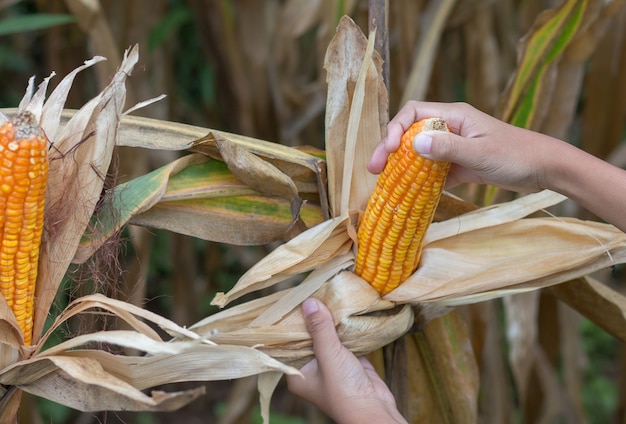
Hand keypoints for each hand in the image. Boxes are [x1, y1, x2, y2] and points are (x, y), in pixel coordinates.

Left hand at [287, 298, 406, 423]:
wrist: (374, 411)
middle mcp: (311, 368)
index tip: (291, 300)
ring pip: (327, 337)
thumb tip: (308, 301)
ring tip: (328, 294)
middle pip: (308, 337)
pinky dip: (346, 328)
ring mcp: (330, 365)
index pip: (287, 343)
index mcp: (296, 373)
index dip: (289, 322)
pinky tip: (346, 309)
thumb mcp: (328, 354)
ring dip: (330, 321)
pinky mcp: (349, 361)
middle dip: (312, 317)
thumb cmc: (344, 390)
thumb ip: (319, 328)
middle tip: (311, 291)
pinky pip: (344, 340)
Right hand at [368, 101, 560, 191]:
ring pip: (417, 152)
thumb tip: (411, 144)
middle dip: (389, 148)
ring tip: (382, 181)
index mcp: (453, 116)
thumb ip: (447, 148)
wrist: (543, 169)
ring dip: (399, 164)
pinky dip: (416, 178)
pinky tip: (406, 191)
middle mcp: (449, 128)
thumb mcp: (480, 152)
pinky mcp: (457, 165)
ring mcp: (452, 146)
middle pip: (409, 132)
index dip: (395, 129)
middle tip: (373, 169)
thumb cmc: (516, 155)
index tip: (388, 150)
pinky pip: (429, 169)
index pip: (413, 113)